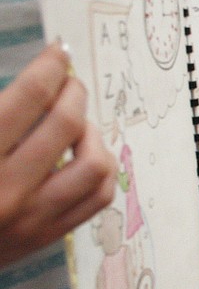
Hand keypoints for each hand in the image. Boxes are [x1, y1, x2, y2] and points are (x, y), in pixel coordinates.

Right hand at [0, 43, 116, 267]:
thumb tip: (36, 77)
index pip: (29, 97)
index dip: (50, 66)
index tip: (59, 52)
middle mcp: (7, 190)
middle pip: (66, 124)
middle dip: (73, 92)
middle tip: (69, 83)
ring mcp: (32, 219)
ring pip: (95, 164)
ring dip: (92, 134)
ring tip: (76, 125)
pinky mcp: (48, 237)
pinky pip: (98, 197)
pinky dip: (100, 169)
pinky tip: (82, 156)